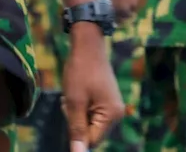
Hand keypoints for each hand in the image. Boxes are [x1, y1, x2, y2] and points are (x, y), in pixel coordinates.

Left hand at [61, 23, 124, 150]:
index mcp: (111, 115)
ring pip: (88, 122)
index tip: (69, 112)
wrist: (87, 44)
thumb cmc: (80, 71)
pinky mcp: (106, 99)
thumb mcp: (74, 102)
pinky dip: (80, 106)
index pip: (92, 140)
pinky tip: (77, 93)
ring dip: (76, 113)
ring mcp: (112, 106)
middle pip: (91, 132)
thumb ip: (77, 129)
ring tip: (72, 95)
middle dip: (76, 121)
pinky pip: (91, 112)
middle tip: (69, 101)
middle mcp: (116, 113)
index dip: (76, 133)